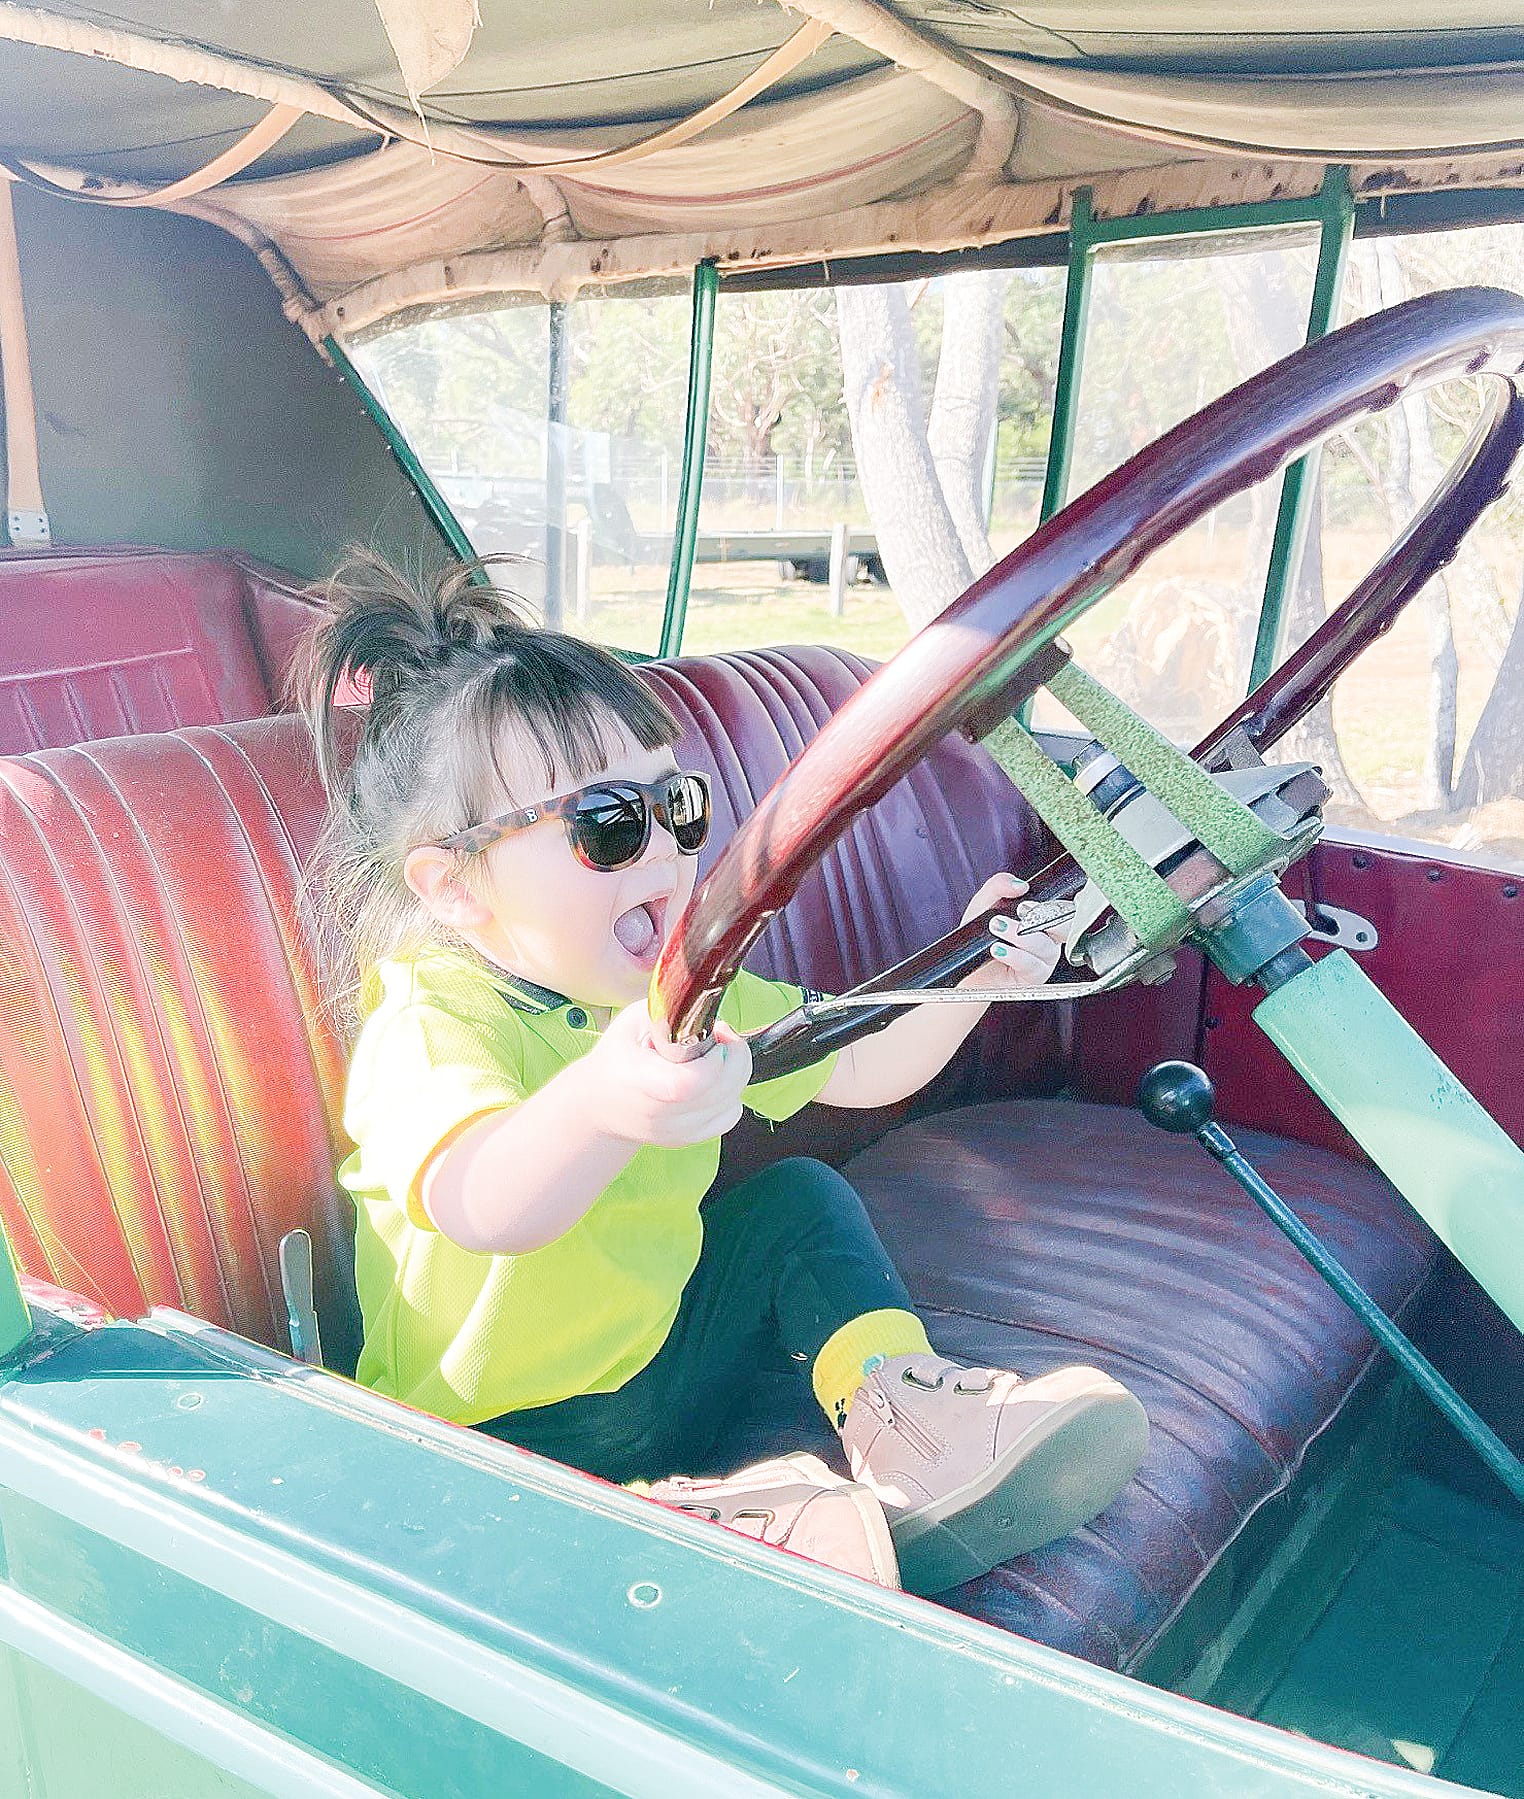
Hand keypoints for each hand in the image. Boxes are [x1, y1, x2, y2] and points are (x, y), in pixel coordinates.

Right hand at [588, 1002, 753, 1146]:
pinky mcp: (688, 1139)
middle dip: (735, 1056)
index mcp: (644, 1083)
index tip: (714, 1033)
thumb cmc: (616, 1057)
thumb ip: (669, 1010)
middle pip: (723, 1091)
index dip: (715, 1056)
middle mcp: (662, 1115)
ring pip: (732, 1103)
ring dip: (734, 1074)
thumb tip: (702, 1006)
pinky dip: (730, 1095)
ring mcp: (676, 1132)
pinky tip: (713, 1080)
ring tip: (712, 1057)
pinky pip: (729, 1116)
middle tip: (722, 1037)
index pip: (694, 1080)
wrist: (597, 1103)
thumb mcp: (633, 1020)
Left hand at [957, 873, 1064, 992]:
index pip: (1063, 908)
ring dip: (1020, 936)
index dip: (1050, 906)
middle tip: (1018, 913)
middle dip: (1043, 919)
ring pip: (1045, 946)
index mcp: (1042, 919)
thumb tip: (1020, 885)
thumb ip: (999, 886)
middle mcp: (1048, 939)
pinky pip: (1032, 965)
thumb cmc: (980, 937)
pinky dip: (1014, 955)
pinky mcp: (1033, 977)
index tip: (1024, 905)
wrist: (967, 968)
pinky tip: (997, 949)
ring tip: (997, 928)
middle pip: (1065, 928)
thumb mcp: (984, 904)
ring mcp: (1043, 959)